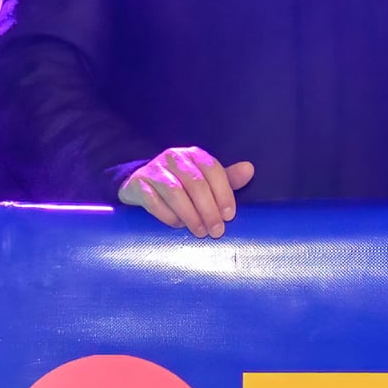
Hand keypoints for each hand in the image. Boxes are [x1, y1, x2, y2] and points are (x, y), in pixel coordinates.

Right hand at [120, 148, 254, 237]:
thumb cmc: (179, 183)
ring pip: (174, 192)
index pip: (213, 170)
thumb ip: (227, 178)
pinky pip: (153, 201)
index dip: (223, 193)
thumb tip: (249, 169)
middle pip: (195, 183)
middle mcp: (173, 157)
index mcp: (193, 155)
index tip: (229, 216)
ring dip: (190, 214)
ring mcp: (153, 169)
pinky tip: (177, 225)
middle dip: (208, 210)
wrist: (140, 184)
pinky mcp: (137, 184)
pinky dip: (167, 215)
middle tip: (216, 231)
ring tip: (199, 232)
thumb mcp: (204, 179)